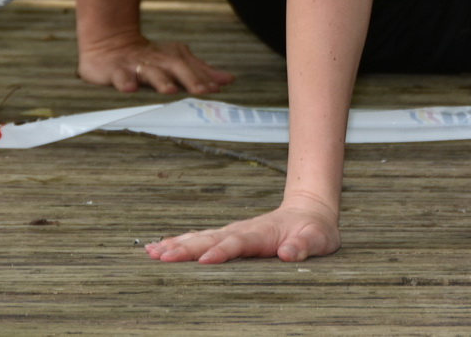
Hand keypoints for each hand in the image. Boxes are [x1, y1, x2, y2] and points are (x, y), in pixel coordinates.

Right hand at [77, 31, 232, 94]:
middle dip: (190, 79)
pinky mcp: (116, 71)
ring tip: (169, 90)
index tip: (217, 89)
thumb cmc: (149, 59)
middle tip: (201, 91)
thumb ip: (202, 72)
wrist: (109, 45)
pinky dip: (125, 82)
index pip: (192, 68)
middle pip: (176, 67)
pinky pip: (120, 77)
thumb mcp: (176, 62)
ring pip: (150, 72)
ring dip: (160, 81)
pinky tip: (130, 88)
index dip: (204, 79)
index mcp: (173, 57)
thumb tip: (229, 80)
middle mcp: (157, 60)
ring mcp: (136, 65)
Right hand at [146, 196, 339, 263]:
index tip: (204, 260)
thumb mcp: (318, 239)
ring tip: (151, 252)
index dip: (221, 251)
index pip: (238, 243)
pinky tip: (159, 248)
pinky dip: (179, 242)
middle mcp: (242, 230)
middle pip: (210, 239)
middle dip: (186, 249)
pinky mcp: (227, 236)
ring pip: (200, 237)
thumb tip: (289, 253)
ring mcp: (232, 232)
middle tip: (161, 256)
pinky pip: (200, 239)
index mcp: (262, 234)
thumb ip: (304, 245)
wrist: (309, 210)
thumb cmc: (315, 230)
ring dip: (177, 245)